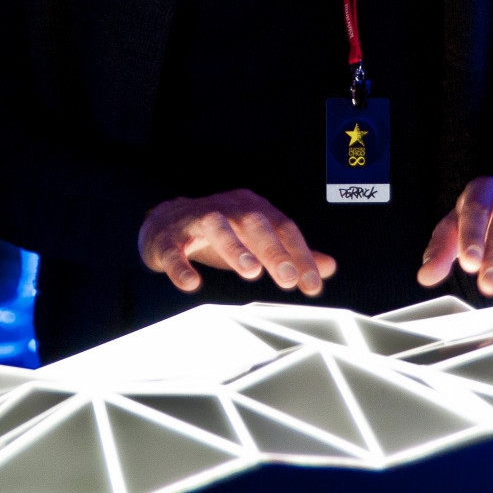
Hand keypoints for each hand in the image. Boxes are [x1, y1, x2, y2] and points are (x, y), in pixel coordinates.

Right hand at [139, 190, 338, 295]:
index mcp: (252, 208)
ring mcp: (195, 220)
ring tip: (250, 272)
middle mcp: (227, 208)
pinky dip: (181, 266)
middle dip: (272, 249)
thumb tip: (329, 267)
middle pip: (253, 222)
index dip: (299, 255)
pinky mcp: (167, 238)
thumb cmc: (218, 234)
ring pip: (216, 226)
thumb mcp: (256, 241)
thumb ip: (291, 253)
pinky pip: (173, 250)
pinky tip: (191, 283)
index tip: (312, 284)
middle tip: (287, 277)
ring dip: (234, 247)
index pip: (282, 227)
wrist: (163, 224)